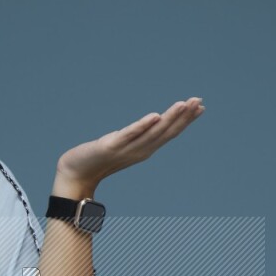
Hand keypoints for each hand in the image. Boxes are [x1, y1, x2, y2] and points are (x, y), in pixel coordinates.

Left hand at [56, 97, 204, 191]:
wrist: (75, 174)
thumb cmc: (97, 160)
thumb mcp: (122, 146)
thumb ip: (137, 137)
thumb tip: (151, 124)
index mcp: (144, 149)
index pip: (169, 133)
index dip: (185, 120)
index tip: (200, 107)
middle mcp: (140, 150)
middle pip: (166, 132)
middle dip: (184, 116)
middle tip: (198, 101)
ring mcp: (127, 149)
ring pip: (153, 132)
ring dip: (170, 117)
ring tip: (183, 104)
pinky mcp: (112, 146)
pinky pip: (130, 134)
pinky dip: (143, 126)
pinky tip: (155, 116)